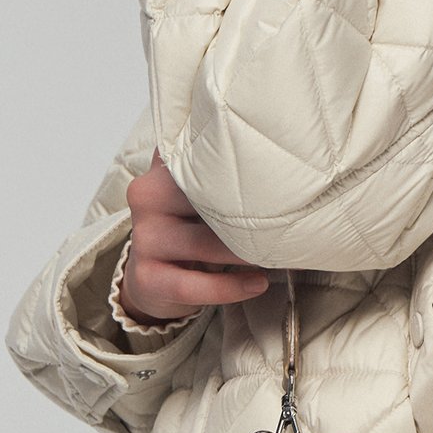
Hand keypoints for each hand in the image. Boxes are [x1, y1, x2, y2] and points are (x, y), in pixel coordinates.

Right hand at [121, 152, 268, 321]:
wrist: (152, 279)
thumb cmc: (188, 230)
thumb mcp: (198, 196)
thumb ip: (219, 169)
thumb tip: (277, 146)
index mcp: (162, 171)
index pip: (202, 158)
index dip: (241, 167)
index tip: (277, 174)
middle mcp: (148, 199)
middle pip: (205, 200)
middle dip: (248, 213)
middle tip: (288, 219)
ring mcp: (144, 239)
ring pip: (203, 244)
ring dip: (245, 252)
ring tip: (277, 254)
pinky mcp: (147, 277)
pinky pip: (192, 284)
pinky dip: (229, 286)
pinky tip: (257, 283)